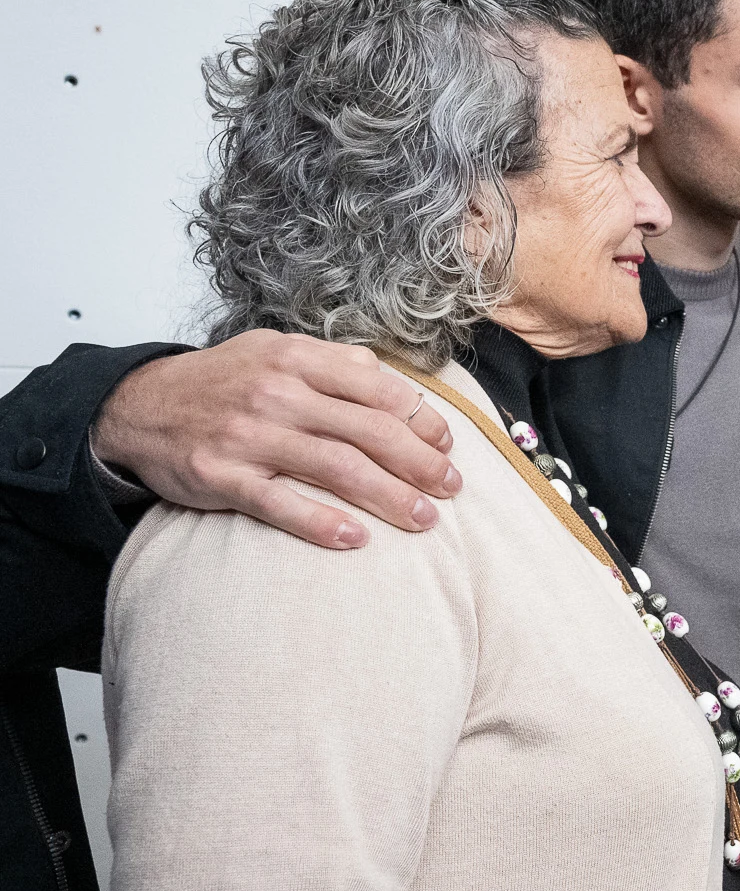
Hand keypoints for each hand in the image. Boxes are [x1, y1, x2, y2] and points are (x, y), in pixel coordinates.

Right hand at [93, 331, 459, 549]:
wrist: (137, 406)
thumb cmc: (222, 382)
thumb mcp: (275, 351)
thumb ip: (334, 365)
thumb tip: (394, 384)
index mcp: (297, 359)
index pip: (379, 390)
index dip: (422, 421)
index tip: (447, 447)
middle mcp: (277, 393)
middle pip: (370, 431)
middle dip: (421, 463)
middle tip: (451, 488)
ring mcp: (249, 436)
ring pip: (337, 467)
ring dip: (389, 496)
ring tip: (424, 518)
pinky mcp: (221, 476)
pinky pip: (280, 503)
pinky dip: (322, 523)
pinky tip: (357, 539)